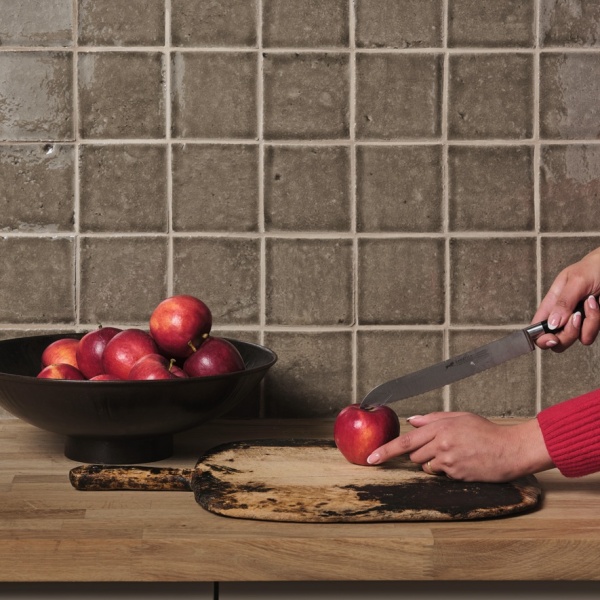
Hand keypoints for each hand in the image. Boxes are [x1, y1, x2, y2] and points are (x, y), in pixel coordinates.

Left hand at [366, 412, 553, 481]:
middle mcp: (441, 444)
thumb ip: (433, 419)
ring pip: (426, 466)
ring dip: (433, 462)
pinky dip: (447, 470)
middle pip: (414, 455)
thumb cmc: (487, 432)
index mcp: (439, 427)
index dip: (385, 451)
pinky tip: (463, 462)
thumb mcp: (460, 417)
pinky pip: (441, 474)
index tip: (371, 459)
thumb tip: (412, 421)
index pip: (405, 441)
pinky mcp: (457, 475)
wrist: (510, 450)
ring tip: (455, 453)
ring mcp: (448, 461)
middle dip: (421, 453)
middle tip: (441, 447)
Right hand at [533, 247, 599, 350]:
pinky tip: (596, 305)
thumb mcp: (575, 281)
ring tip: (590, 302)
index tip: (552, 338)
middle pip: (557, 341)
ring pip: (577, 339)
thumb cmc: (591, 269)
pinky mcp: (592, 324)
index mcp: (550, 305)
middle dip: (568, 334)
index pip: (537, 328)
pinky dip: (596, 321)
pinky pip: (591, 334)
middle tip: (576, 317)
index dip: (540, 338)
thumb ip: (563, 302)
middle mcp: (562, 316)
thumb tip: (551, 323)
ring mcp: (578, 322)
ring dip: (587, 323)